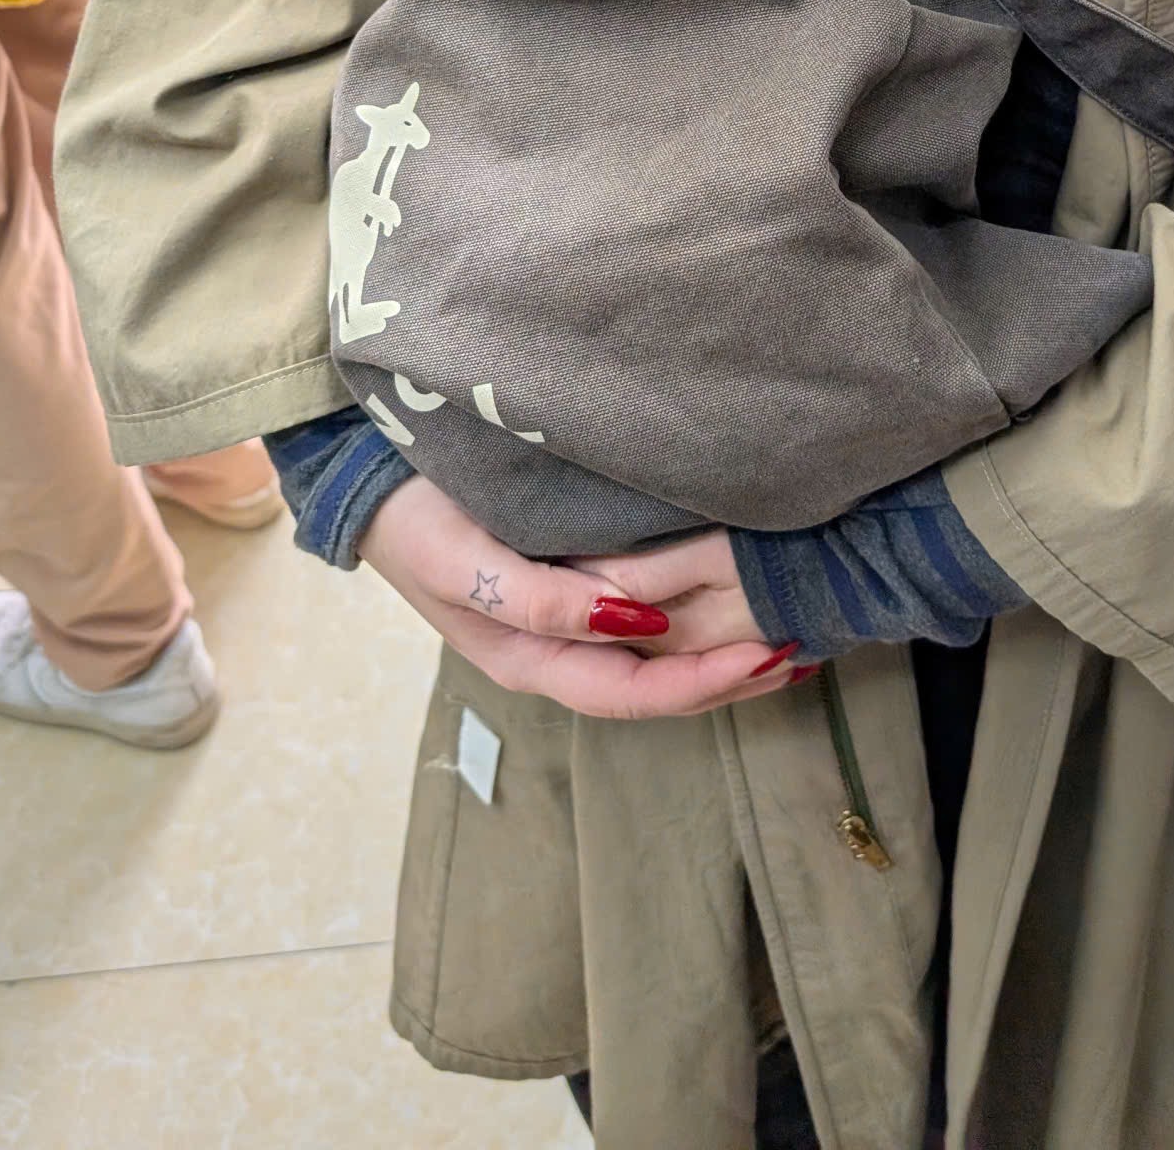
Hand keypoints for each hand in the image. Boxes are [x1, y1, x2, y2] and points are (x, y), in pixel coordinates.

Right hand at [357, 477, 796, 718]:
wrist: (369, 481)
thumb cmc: (416, 521)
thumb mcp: (467, 562)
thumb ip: (540, 600)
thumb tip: (633, 622)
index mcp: (529, 659)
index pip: (634, 693)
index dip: (703, 684)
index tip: (768, 655)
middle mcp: (555, 652)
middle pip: (655, 688)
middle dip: (729, 678)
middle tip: (803, 650)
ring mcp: (561, 622)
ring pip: (653, 661)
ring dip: (718, 654)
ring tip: (785, 634)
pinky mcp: (568, 583)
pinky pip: (640, 621)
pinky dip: (693, 620)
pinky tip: (730, 600)